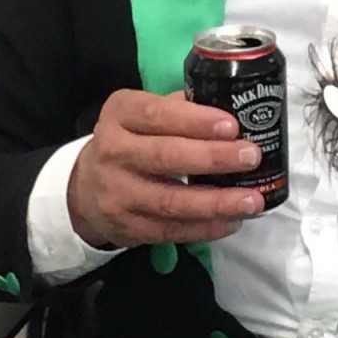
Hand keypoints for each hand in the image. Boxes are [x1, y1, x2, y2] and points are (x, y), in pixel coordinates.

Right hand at [67, 89, 263, 248]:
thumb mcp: (141, 114)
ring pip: (171, 201)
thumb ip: (179, 108)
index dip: (195, 121)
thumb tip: (232, 106)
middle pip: (166, 156)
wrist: (84, 189)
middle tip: (252, 157)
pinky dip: (205, 228)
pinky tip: (232, 220)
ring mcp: (118, 194)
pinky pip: (171, 230)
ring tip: (252, 200)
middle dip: (213, 158)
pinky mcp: (128, 228)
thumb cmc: (129, 141)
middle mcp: (114, 152)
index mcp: (120, 114)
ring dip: (217, 202)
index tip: (232, 125)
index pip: (158, 115)